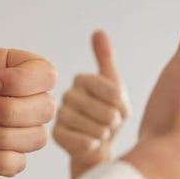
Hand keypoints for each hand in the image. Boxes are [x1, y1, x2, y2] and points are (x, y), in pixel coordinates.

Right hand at [53, 30, 131, 178]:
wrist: (96, 147)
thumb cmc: (108, 114)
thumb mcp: (113, 85)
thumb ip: (105, 59)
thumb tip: (98, 31)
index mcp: (82, 79)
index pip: (114, 92)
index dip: (123, 106)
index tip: (122, 111)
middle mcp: (67, 94)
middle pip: (105, 112)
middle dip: (114, 122)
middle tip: (110, 125)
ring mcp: (60, 116)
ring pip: (95, 127)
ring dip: (104, 134)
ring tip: (101, 133)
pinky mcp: (56, 136)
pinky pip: (83, 141)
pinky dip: (93, 144)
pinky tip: (92, 143)